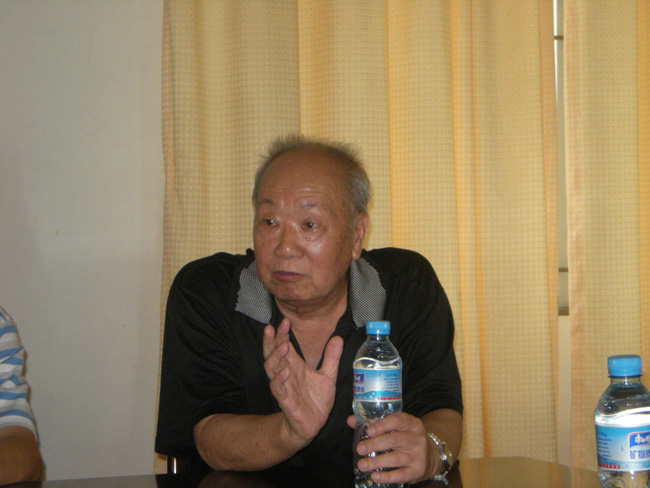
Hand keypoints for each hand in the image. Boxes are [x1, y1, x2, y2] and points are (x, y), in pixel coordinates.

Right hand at [263, 318, 342, 446]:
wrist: (312, 425)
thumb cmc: (316, 400)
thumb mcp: (328, 376)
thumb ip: (331, 358)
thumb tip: (337, 337)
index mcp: (295, 365)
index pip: (284, 346)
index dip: (283, 334)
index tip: (286, 320)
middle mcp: (286, 373)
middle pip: (273, 354)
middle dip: (271, 340)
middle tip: (273, 327)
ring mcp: (284, 386)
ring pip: (272, 369)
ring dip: (275, 357)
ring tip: (283, 345)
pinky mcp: (286, 401)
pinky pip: (278, 389)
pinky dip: (280, 380)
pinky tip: (285, 371)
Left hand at [347, 413, 436, 484]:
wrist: (430, 455)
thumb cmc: (405, 437)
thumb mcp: (395, 427)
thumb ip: (373, 423)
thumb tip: (351, 420)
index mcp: (411, 423)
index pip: (397, 420)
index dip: (382, 425)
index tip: (369, 431)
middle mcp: (416, 438)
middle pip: (394, 440)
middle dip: (374, 444)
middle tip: (359, 449)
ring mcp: (417, 455)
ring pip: (395, 458)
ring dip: (377, 462)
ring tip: (362, 464)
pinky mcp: (417, 471)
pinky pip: (400, 475)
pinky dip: (387, 477)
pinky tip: (375, 476)